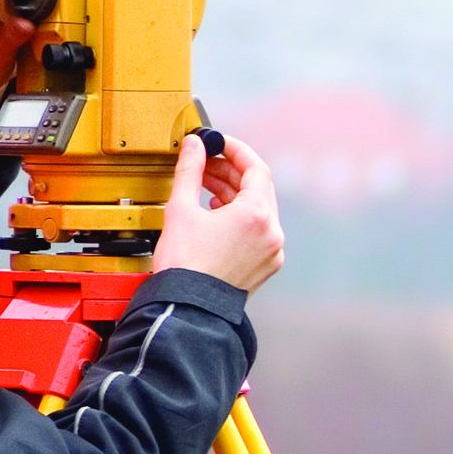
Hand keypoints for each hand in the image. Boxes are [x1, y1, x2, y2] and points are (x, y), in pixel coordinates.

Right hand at [153, 133, 283, 289]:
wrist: (187, 310)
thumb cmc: (183, 266)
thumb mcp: (181, 209)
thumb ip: (190, 170)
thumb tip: (194, 145)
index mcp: (257, 215)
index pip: (255, 168)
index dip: (235, 150)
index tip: (218, 143)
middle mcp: (271, 233)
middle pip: (258, 188)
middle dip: (231, 173)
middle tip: (206, 164)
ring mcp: (271, 252)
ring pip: (258, 211)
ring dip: (234, 195)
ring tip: (205, 189)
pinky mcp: (264, 266)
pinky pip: (257, 232)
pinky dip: (240, 218)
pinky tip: (217, 215)